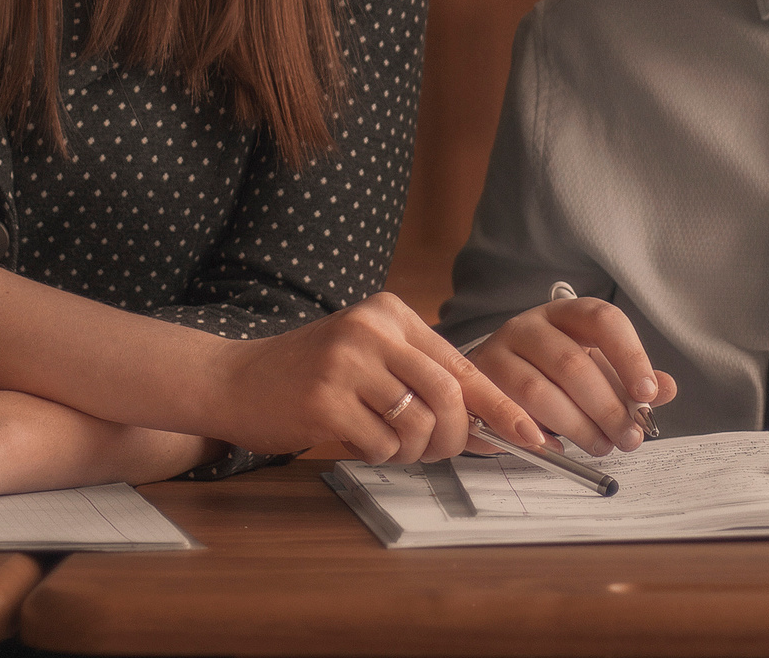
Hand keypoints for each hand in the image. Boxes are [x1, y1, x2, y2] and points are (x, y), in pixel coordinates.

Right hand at [206, 292, 538, 465]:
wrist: (235, 379)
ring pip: (418, 427)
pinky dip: (379, 456)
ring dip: (411, 451)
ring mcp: (346, 362)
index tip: (533, 435)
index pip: (463, 365)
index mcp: (391, 313)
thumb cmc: (311, 373)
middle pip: (449, 399)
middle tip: (439, 452)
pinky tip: (356, 441)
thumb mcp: (371, 356)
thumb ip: (425, 380)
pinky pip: (381, 446)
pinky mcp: (324, 400)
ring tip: (386, 442)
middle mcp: (372, 329)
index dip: (501, 406)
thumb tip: (490, 427)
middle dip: (454, 439)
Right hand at [469, 298, 679, 455]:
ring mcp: (500, 351)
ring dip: (577, 427)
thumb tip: (667, 388)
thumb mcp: (593, 371)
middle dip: (607, 408)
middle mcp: (531, 325)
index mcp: (567, 313)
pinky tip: (557, 447)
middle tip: (628, 437)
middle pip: (573, 363)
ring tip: (599, 445)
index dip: (629, 355)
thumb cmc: (547, 375)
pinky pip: (509, 414)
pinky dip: (537, 435)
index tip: (647, 394)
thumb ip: (628, 380)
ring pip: (540, 392)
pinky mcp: (479, 383)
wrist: (486, 384)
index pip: (603, 320)